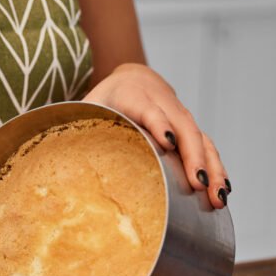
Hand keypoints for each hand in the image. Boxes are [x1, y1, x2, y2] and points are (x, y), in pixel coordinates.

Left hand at [84, 63, 229, 208]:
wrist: (132, 78)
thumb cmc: (104, 102)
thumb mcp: (86, 109)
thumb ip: (75, 127)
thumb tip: (52, 156)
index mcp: (131, 94)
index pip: (147, 107)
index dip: (157, 122)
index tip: (165, 141)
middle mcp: (162, 102)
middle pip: (183, 126)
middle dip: (193, 156)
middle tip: (199, 183)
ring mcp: (180, 115)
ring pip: (201, 138)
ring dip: (212, 168)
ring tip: (217, 196)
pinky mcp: (190, 129)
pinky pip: (207, 147)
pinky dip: (216, 168)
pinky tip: (223, 191)